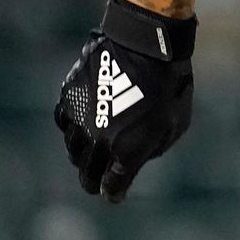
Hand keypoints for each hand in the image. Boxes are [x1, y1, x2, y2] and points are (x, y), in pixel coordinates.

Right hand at [53, 0, 195, 201]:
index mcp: (127, 153)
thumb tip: (137, 158)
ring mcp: (80, 120)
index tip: (114, 194)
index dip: (114, 194)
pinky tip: (81, 128)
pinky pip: (64, 124)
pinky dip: (72, 130)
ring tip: (90, 156)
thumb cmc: (170, 85)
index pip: (112, 187)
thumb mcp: (175, 125)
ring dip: (82, 157)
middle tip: (96, 183)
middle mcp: (99, 142)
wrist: (146, 45)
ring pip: (73, 151)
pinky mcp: (69, 98)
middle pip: (87, 175)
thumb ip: (154, 149)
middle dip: (93, 182)